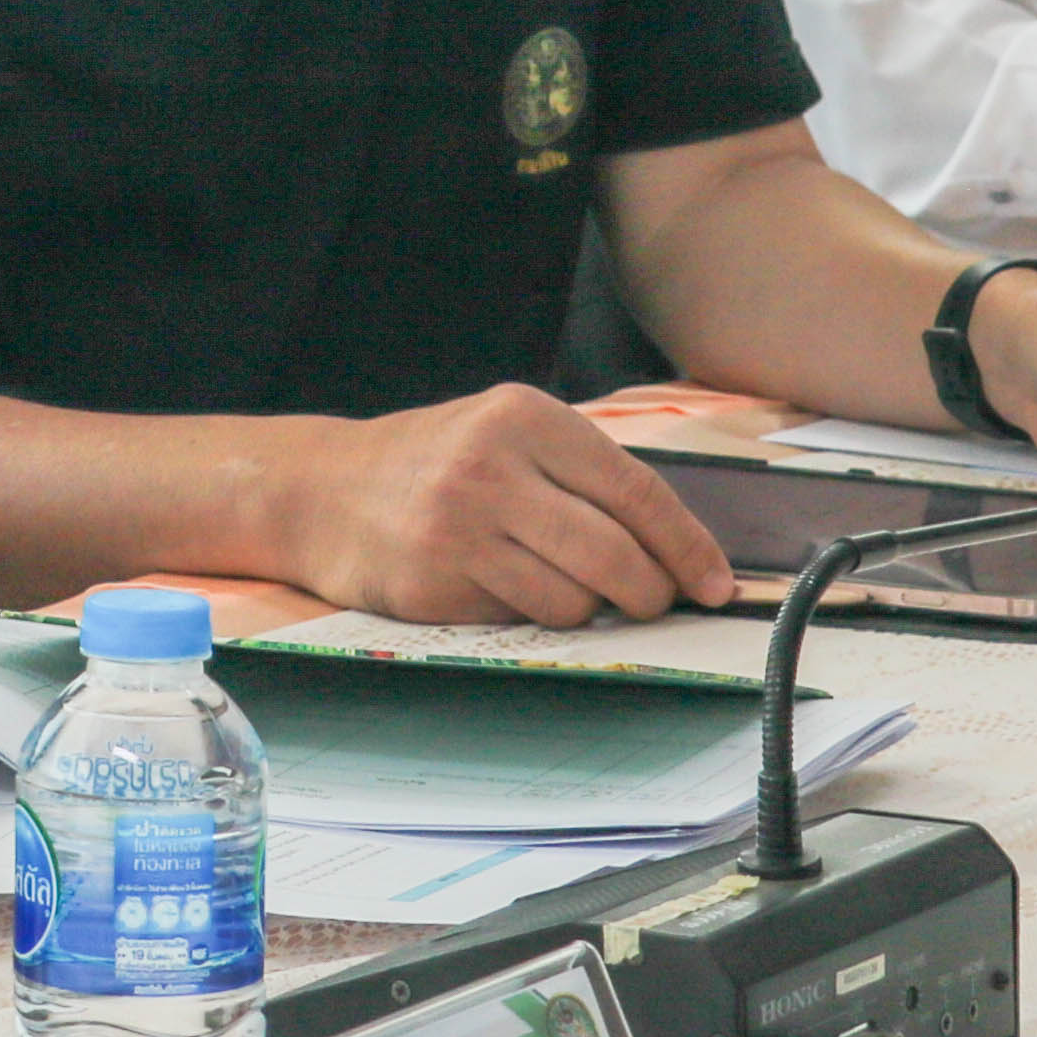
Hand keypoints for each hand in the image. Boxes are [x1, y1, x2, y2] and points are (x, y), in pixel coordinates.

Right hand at [273, 378, 743, 625]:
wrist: (321, 489)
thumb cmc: (435, 463)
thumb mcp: (506, 434)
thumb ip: (583, 475)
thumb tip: (676, 548)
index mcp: (525, 417)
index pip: (637, 492)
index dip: (688, 546)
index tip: (716, 584)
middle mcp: (493, 465)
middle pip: (614, 554)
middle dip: (648, 593)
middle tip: (652, 603)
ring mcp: (458, 526)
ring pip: (572, 599)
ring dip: (585, 609)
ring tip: (559, 586)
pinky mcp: (433, 581)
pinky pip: (519, 619)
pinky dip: (529, 615)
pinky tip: (500, 587)